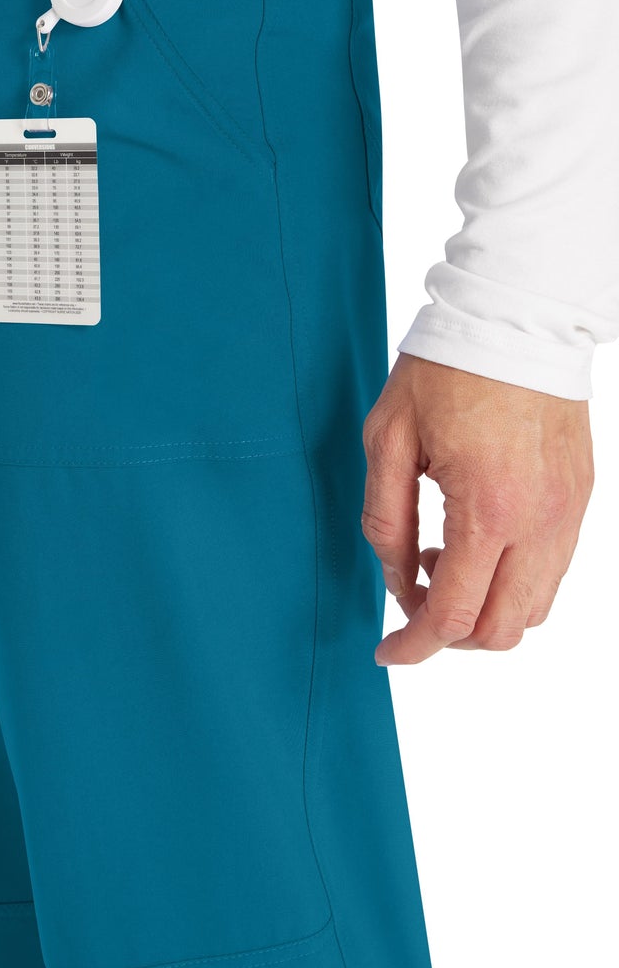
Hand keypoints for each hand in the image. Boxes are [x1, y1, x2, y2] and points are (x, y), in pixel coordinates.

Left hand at [361, 352, 593, 664]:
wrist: (515, 316)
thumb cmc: (446, 368)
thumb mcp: (388, 438)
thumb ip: (386, 520)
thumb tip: (395, 581)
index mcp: (488, 509)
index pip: (454, 616)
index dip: (414, 646)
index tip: (387, 651)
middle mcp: (540, 522)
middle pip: (501, 630)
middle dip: (450, 636)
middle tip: (410, 599)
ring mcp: (569, 512)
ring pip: (534, 609)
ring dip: (484, 609)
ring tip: (440, 558)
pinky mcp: (582, 497)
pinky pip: (553, 570)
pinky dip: (513, 580)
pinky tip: (475, 539)